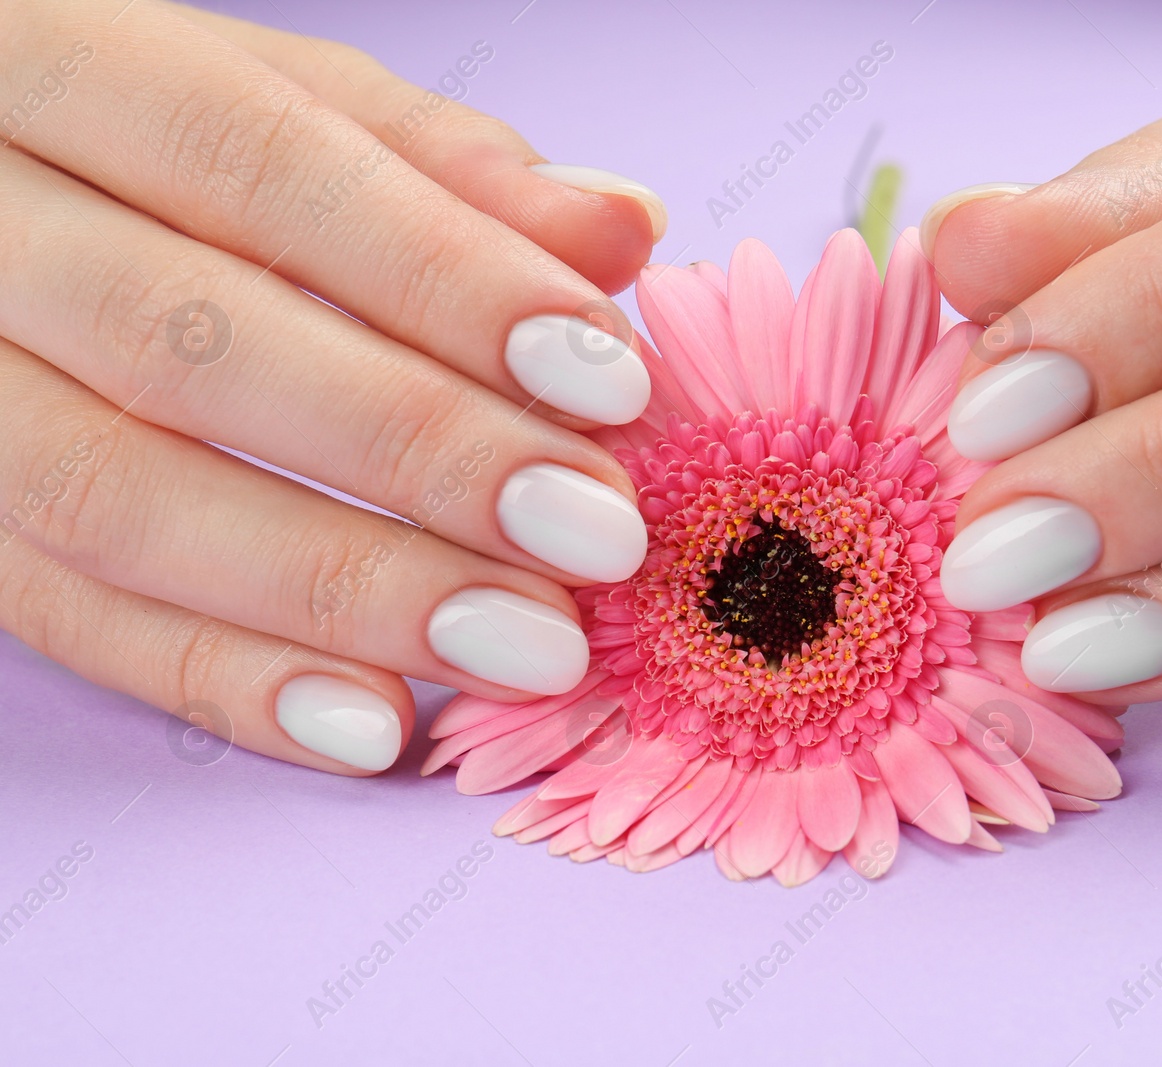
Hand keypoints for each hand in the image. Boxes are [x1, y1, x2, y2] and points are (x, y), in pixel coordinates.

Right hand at [0, 0, 667, 774]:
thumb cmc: (161, 151)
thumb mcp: (293, 112)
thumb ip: (446, 170)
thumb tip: (621, 225)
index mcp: (61, 64)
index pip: (259, 161)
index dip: (444, 276)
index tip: (609, 382)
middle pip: (181, 337)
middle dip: (415, 447)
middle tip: (595, 535)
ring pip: (110, 496)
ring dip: (341, 589)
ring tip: (524, 644)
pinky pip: (60, 618)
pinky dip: (225, 682)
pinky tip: (374, 724)